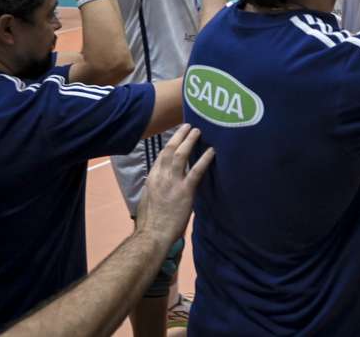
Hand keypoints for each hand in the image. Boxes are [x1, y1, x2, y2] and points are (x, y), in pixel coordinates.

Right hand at [135, 124, 215, 242]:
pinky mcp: (185, 191)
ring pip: (180, 155)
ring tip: (198, 131)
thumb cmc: (150, 222)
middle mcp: (160, 177)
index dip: (169, 144)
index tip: (176, 135)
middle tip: (188, 126)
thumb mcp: (147, 200)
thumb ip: (154, 189)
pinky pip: (196, 171)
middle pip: (169, 151)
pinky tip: (212, 151)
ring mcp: (172, 183)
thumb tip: (157, 183)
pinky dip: (204, 159)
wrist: (152, 234)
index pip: (160, 157)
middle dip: (179, 136)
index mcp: (151, 180)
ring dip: (190, 141)